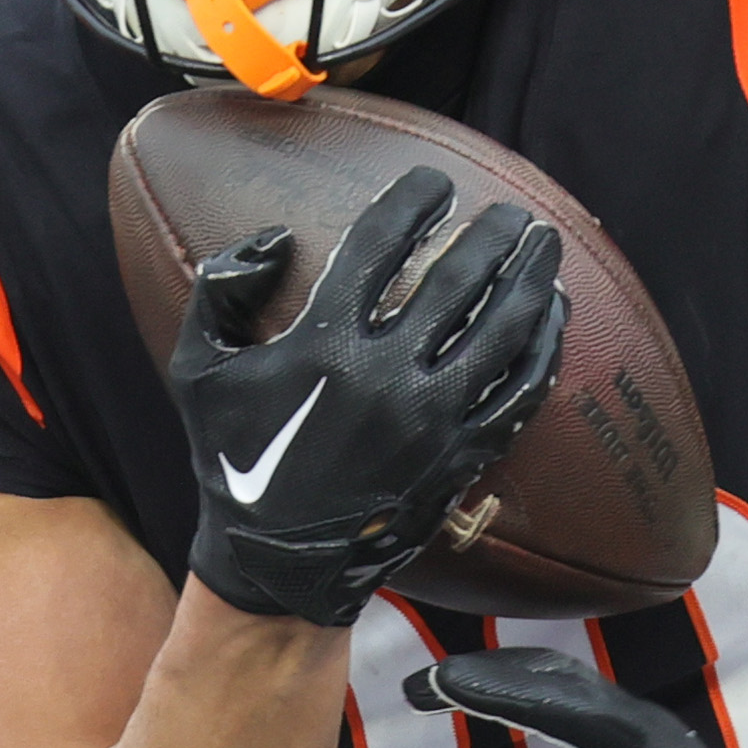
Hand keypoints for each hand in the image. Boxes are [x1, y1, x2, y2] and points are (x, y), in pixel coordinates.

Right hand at [171, 168, 566, 627]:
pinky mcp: (461, 456)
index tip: (431, 183)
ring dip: (532, 279)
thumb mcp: (196, 370)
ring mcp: (433, 419)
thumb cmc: (233, 460)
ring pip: (504, 331)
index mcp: (324, 344)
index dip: (410, 203)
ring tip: (545, 246)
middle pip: (459, 279)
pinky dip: (543, 347)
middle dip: (491, 234)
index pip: (379, 246)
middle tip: (510, 211)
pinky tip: (552, 317)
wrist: (278, 564)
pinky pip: (520, 392)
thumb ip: (220, 289)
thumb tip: (274, 238)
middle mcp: (387, 376)